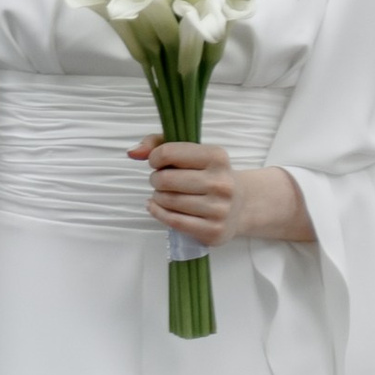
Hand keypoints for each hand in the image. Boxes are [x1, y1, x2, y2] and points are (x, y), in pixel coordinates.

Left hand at [134, 141, 310, 246]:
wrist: (241, 205)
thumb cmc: (208, 175)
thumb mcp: (191, 152)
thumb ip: (158, 143)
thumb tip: (133, 152)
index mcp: (217, 157)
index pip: (169, 153)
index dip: (155, 157)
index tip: (158, 162)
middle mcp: (221, 183)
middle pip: (165, 179)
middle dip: (156, 179)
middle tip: (161, 181)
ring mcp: (219, 209)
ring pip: (167, 201)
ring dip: (158, 197)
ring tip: (165, 194)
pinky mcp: (213, 230)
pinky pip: (173, 221)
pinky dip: (158, 213)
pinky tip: (157, 207)